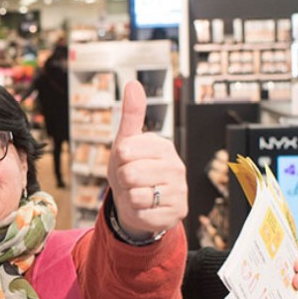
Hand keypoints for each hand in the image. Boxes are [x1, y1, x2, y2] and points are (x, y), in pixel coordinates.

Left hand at [106, 80, 186, 239]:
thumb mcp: (126, 142)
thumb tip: (133, 84)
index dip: (118, 160)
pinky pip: (143, 214)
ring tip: (137, 192)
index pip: (125, 151)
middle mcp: (176, 167)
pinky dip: (137, 213)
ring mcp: (179, 191)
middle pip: (129, 174)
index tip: (126, 161)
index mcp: (163, 146)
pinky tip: (145, 207)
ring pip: (136, 196)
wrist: (138, 202)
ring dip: (129, 197)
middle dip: (122, 180)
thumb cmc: (131, 169)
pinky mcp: (176, 213)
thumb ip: (130, 115)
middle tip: (131, 180)